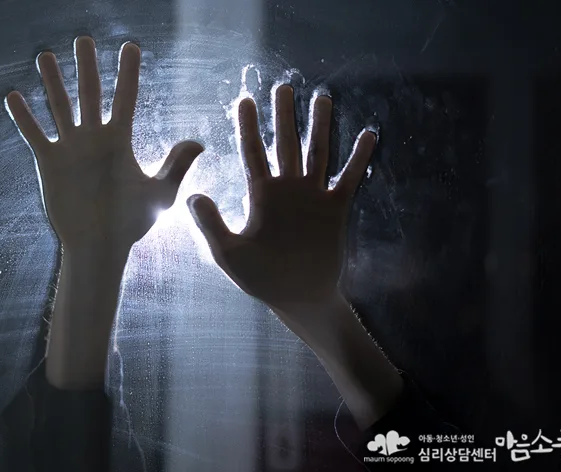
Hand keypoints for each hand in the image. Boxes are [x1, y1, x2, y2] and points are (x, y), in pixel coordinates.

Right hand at [6, 37, 203, 255]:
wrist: (100, 245)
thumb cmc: (131, 222)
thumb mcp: (159, 193)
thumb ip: (176, 165)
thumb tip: (199, 142)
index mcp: (121, 140)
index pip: (126, 98)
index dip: (129, 73)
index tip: (132, 47)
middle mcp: (94, 138)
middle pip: (90, 94)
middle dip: (87, 67)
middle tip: (84, 39)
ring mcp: (71, 148)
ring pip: (60, 107)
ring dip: (53, 83)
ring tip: (46, 57)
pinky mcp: (50, 163)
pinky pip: (35, 135)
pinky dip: (24, 117)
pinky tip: (13, 96)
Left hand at [189, 87, 375, 317]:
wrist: (297, 297)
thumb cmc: (260, 278)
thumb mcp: (229, 253)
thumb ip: (211, 225)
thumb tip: (193, 196)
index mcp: (261, 195)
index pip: (252, 152)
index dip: (248, 127)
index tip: (245, 100)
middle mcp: (286, 189)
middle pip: (285, 143)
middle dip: (283, 116)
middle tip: (283, 86)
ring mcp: (312, 197)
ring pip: (317, 152)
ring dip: (319, 126)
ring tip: (322, 98)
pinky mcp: (335, 209)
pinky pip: (348, 178)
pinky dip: (357, 158)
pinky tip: (367, 134)